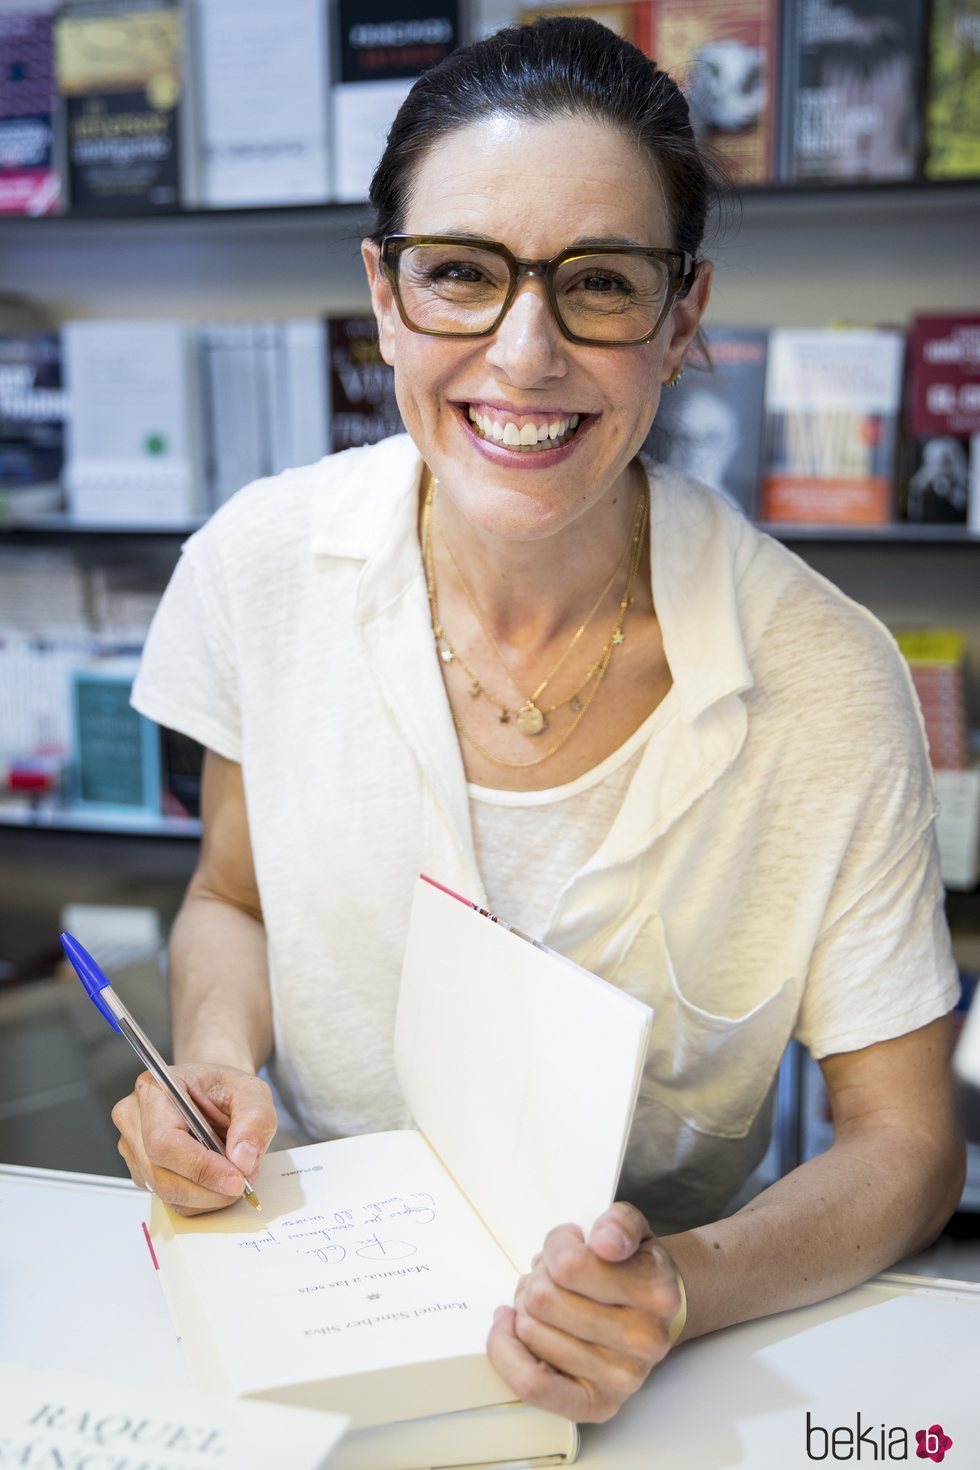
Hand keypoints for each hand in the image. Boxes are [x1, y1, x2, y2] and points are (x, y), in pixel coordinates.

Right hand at [111, 1062, 276, 1215]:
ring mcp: (134, 1149)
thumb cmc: (225, 1087)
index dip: (201, 1168)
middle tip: (243, 1181)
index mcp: (154, 1090)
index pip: (164, 1142)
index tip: (236, 1180)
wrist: (214, 1092)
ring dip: (208, 1195)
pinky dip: (201, 1198)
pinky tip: (217, 1178)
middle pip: (162, 1176)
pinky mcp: (143, 1172)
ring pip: (167, 1193)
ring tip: (235, 1175)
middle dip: (209, 1188)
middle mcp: (134, 1120)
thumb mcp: (252, 1092)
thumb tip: (243, 1159)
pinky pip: (171, 1200)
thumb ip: (254, 1119)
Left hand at [486, 1202, 683, 1422]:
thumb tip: (606, 1242)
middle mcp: (645, 1342)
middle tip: (553, 1277)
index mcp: (657, 1293)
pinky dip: (507, 1352)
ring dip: (526, 1309)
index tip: (569, 1244)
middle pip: (544, 1299)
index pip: (570, 1264)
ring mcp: (622, 1379)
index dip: (557, 1246)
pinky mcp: (594, 1405)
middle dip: (538, 1279)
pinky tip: (509, 1326)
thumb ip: (619, 1223)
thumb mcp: (630, 1230)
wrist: (651, 1315)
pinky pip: (533, 1383)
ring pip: (532, 1331)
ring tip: (548, 1302)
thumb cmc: (630, 1270)